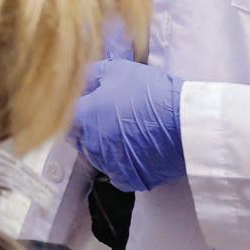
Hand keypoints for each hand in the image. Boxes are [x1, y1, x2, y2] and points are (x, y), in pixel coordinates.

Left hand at [73, 59, 184, 192]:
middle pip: (80, 137)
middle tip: (111, 114)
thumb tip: (81, 73)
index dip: (77, 108)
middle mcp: (89, 145)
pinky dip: (123, 162)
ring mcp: (107, 165)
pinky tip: (137, 149)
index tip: (90, 103)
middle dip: (90, 126)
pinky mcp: (127, 180)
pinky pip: (116, 171)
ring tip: (128, 130)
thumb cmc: (149, 93)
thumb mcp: (118, 70)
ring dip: (106, 144)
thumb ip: (92, 73)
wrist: (184, 124)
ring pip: (98, 155)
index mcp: (82, 118)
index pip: (65, 115)